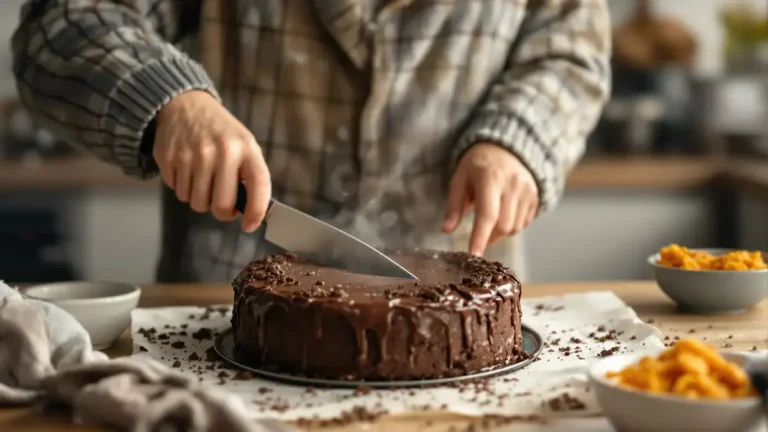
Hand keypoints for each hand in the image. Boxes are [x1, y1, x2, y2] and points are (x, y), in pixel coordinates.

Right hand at [153, 90, 270, 231]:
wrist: (185, 104)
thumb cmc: (220, 132)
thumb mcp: (245, 144)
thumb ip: (251, 175)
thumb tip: (253, 212)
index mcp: (245, 148)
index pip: (258, 186)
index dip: (256, 211)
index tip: (250, 225)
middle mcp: (220, 151)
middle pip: (221, 206)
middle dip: (222, 211)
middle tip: (221, 202)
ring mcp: (193, 155)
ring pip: (197, 203)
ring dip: (200, 199)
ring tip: (203, 179)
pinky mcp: (169, 158)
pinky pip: (177, 192)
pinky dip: (183, 187)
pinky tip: (188, 170)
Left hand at [442, 143, 538, 255]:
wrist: (507, 147)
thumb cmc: (478, 164)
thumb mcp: (460, 178)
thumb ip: (454, 205)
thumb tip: (446, 230)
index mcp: (490, 178)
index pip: (487, 214)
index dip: (480, 237)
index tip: (474, 254)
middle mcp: (512, 184)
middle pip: (504, 225)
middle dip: (489, 237)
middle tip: (479, 235)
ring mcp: (528, 190)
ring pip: (515, 227)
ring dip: (501, 232)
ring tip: (492, 220)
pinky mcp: (536, 196)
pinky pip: (525, 222)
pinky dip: (513, 225)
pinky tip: (504, 214)